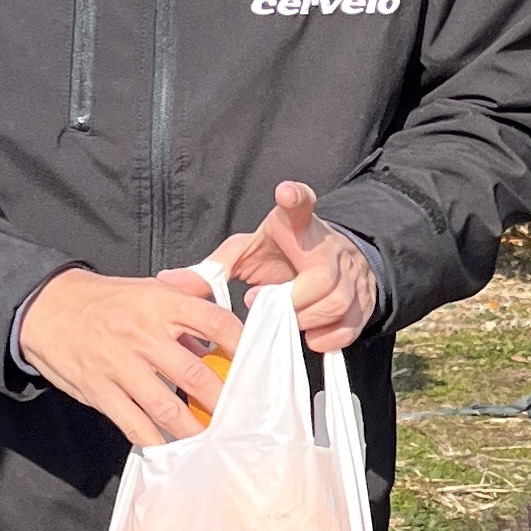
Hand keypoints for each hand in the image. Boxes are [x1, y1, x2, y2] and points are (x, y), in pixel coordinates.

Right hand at [18, 266, 231, 449]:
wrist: (47, 308)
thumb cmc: (105, 301)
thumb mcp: (150, 288)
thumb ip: (190, 301)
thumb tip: (227, 321)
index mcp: (161, 304)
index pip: (214, 322)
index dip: (241, 345)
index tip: (255, 365)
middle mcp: (143, 335)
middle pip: (195, 373)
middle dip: (223, 401)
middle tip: (242, 418)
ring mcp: (120, 365)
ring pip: (166, 406)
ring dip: (193, 429)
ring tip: (213, 442)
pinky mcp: (99, 390)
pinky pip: (132, 423)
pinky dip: (154, 441)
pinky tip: (170, 450)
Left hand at [208, 181, 377, 354]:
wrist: (330, 262)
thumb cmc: (282, 255)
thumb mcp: (248, 252)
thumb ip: (212, 268)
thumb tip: (167, 281)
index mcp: (298, 227)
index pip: (301, 205)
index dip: (296, 198)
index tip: (285, 193)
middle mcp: (330, 247)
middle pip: (322, 276)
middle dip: (292, 300)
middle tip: (266, 303)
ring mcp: (352, 274)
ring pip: (339, 302)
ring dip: (307, 320)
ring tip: (286, 321)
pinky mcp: (363, 300)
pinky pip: (351, 324)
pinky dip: (327, 337)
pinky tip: (309, 334)